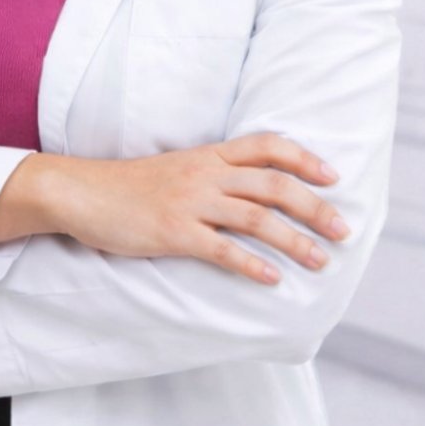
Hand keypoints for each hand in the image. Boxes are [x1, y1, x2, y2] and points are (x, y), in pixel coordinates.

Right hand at [45, 134, 349, 284]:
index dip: (305, 158)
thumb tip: (252, 194)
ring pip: (257, 218)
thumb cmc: (128, 186)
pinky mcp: (174, 233)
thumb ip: (212, 175)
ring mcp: (190, 203)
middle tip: (343, 230)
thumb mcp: (176, 168)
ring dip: (295, 241)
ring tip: (321, 261)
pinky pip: (223, 249)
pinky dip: (253, 265)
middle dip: (315, 207)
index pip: (266, 145)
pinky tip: (273, 280)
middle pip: (273, 184)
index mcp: (208, 155)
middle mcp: (205, 174)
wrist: (81, 193)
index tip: (333, 177)